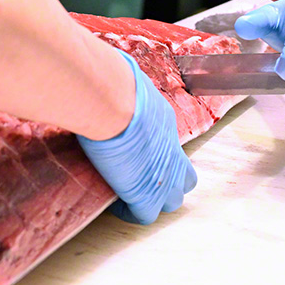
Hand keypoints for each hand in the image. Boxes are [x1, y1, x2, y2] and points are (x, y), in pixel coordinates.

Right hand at [76, 52, 196, 224]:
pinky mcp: (145, 195)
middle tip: (143, 181)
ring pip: (171, 202)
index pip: (170, 146)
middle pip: (185, 179)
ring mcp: (162, 175)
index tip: (136, 154)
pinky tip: (115, 207)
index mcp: (164, 122)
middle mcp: (170, 150)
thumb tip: (98, 68)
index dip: (157, 154)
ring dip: (154, 201)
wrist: (109, 97)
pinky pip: (144, 216)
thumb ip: (117, 82)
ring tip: (131, 198)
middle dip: (169, 183)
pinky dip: (131, 214)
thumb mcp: (121, 79)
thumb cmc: (112, 82)